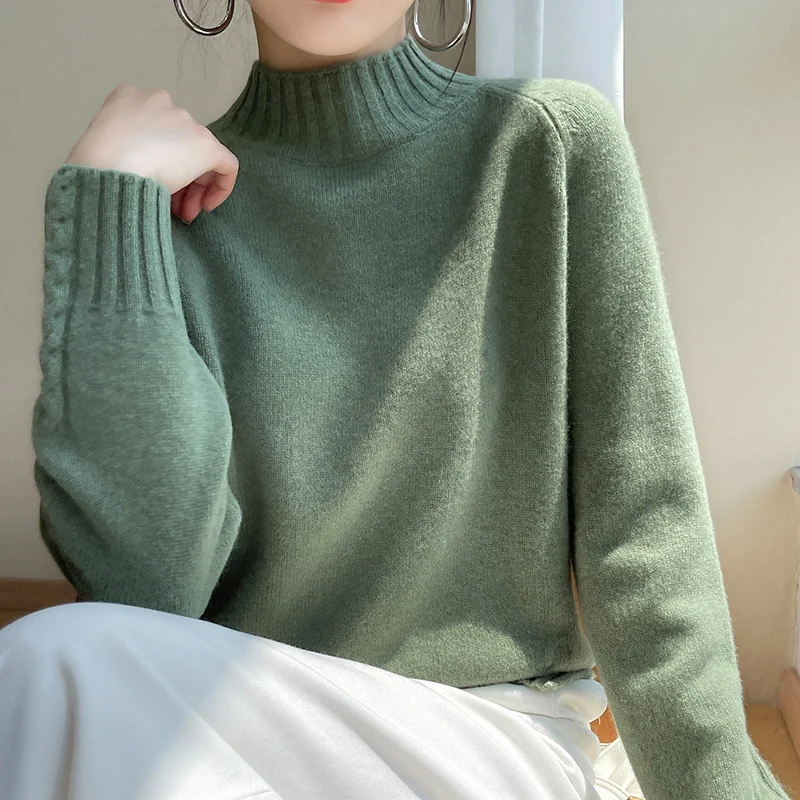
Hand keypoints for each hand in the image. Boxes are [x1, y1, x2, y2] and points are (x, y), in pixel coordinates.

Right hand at [64, 84, 238, 223]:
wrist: (106, 168)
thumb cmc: (93, 166)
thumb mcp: (102, 148)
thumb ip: (125, 150)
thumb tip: (144, 172)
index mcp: (127, 98)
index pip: (154, 131)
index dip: (157, 162)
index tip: (151, 184)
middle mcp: (159, 102)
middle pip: (179, 144)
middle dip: (178, 179)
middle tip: (172, 207)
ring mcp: (184, 121)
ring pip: (200, 156)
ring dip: (192, 188)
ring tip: (183, 214)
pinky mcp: (206, 145)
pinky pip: (226, 165)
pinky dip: (221, 187)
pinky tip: (205, 206)